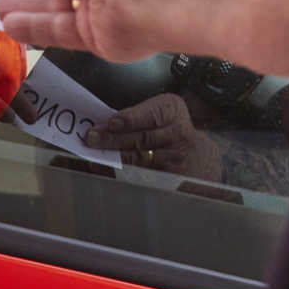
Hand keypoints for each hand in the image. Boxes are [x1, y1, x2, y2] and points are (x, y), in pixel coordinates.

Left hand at [85, 92, 222, 179]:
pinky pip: (143, 175)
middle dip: (114, 139)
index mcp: (172, 110)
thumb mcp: (159, 112)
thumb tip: (103, 124)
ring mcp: (175, 158)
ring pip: (141, 159)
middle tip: (92, 139)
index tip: (112, 123)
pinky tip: (107, 171)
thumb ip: (136, 115)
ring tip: (95, 156)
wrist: (196, 156)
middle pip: (143, 138)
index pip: (152, 114)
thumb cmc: (167, 128)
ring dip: (115, 157)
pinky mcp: (170, 178)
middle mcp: (177, 133)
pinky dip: (122, 174)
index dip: (131, 119)